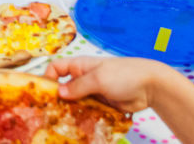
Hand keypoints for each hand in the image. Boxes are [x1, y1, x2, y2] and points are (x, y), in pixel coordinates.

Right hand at [44, 56, 169, 113]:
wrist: (151, 86)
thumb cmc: (124, 74)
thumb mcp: (98, 78)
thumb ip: (78, 86)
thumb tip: (59, 93)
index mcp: (81, 66)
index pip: (57, 68)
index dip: (48, 77)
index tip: (42, 92)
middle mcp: (85, 79)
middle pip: (65, 89)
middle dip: (58, 100)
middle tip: (50, 113)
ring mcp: (94, 93)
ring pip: (76, 103)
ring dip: (71, 112)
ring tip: (63, 124)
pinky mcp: (103, 105)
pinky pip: (89, 113)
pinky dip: (84, 119)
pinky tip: (79, 127)